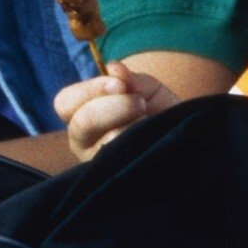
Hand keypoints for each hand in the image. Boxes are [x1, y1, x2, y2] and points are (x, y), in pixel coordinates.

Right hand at [53, 61, 180, 161]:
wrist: (182, 134)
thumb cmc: (156, 109)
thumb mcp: (145, 88)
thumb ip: (129, 77)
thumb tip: (114, 69)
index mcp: (80, 116)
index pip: (65, 103)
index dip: (90, 89)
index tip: (120, 84)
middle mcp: (83, 143)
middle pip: (82, 122)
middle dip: (116, 106)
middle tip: (140, 103)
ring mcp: (99, 164)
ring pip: (106, 142)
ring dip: (133, 125)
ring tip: (148, 121)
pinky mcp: (118, 178)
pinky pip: (125, 161)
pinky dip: (142, 143)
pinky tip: (149, 139)